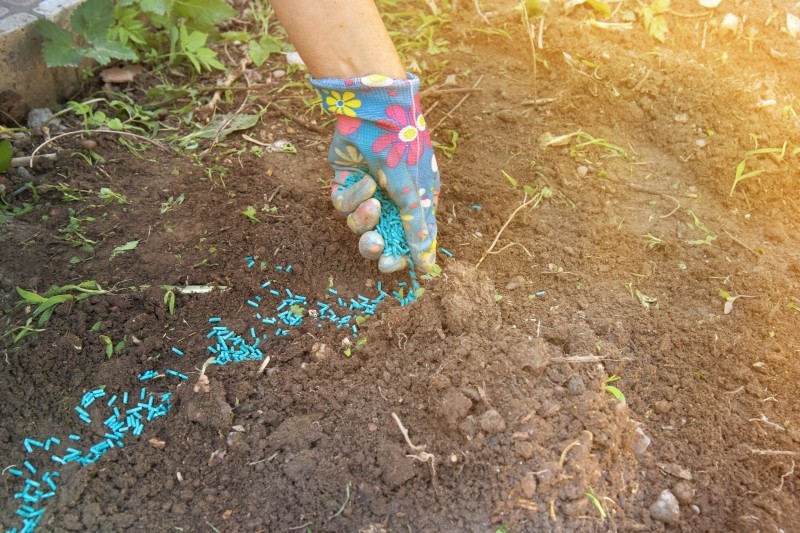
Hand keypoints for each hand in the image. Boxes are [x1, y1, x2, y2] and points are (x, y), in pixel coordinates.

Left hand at [312, 74, 439, 273]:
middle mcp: (391, 199)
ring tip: (372, 204)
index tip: (392, 265)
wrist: (373, 108)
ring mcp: (368, 190)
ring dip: (364, 218)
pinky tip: (362, 181)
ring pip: (358, 224)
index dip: (400, 255)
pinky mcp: (346, 181)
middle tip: (375, 245)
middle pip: (380, 237)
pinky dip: (352, 197)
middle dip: (376, 244)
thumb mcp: (413, 188)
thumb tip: (427, 266)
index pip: (409, 240)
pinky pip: (343, 204)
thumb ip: (417, 226)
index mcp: (415, 201)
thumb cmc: (401, 146)